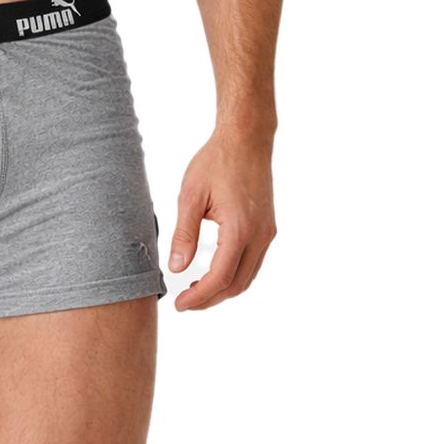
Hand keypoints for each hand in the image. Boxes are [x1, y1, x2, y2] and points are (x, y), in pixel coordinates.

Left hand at [165, 127, 275, 310]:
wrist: (246, 139)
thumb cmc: (216, 161)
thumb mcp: (191, 195)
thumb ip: (184, 233)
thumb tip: (176, 268)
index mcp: (239, 229)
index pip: (220, 278)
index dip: (199, 297)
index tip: (180, 305)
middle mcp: (259, 236)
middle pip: (238, 284)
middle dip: (211, 299)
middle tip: (186, 303)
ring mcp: (267, 233)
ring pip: (248, 276)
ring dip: (224, 289)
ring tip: (196, 290)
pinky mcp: (268, 228)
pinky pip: (253, 262)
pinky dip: (235, 274)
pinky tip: (215, 270)